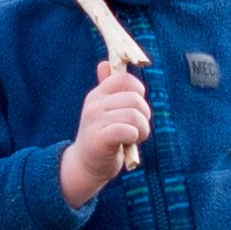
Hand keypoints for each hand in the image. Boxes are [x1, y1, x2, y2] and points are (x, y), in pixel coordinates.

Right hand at [57, 59, 151, 205]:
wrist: (86, 165)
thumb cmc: (102, 136)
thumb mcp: (105, 110)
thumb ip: (109, 89)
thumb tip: (105, 63)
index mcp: (98, 95)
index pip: (125, 79)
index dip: (138, 92)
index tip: (135, 108)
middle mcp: (94, 105)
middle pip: (135, 99)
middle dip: (144, 115)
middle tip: (138, 128)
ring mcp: (95, 121)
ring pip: (134, 116)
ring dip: (142, 130)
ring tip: (135, 138)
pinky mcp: (99, 139)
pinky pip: (127, 130)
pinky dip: (134, 137)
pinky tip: (128, 143)